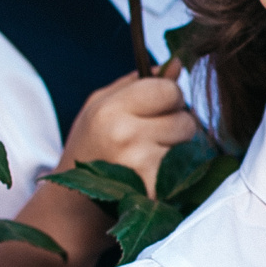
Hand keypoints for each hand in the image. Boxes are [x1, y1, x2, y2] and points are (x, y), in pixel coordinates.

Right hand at [54, 62, 196, 194]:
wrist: (75, 204)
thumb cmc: (89, 147)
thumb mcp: (100, 105)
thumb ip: (139, 82)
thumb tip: (177, 63)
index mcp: (111, 111)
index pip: (169, 90)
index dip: (169, 96)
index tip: (158, 106)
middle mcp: (126, 137)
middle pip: (186, 120)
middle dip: (177, 124)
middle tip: (154, 135)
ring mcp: (142, 167)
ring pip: (190, 147)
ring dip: (179, 149)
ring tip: (152, 156)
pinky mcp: (154, 191)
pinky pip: (187, 173)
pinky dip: (178, 173)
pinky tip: (154, 175)